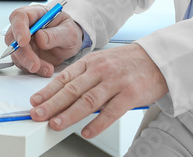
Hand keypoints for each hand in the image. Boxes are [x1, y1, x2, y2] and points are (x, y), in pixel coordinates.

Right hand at [5, 4, 83, 77]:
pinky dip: (34, 69)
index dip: (19, 28)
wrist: (68, 42)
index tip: (23, 41)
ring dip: (29, 63)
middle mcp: (25, 26)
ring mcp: (23, 42)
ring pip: (16, 53)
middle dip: (23, 53)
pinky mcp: (24, 55)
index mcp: (35, 14)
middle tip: (34, 63)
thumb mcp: (68, 31)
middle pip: (13, 37)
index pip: (20, 16)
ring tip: (47, 68)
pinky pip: (23, 64)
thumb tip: (40, 38)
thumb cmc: (67, 30)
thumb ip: (55, 34)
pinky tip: (46, 69)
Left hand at [29, 44, 168, 139]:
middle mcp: (101, 70)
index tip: (35, 102)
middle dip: (52, 104)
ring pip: (88, 100)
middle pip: (72, 89)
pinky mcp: (130, 94)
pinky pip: (111, 112)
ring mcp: (116, 82)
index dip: (48, 91)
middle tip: (37, 114)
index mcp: (91, 61)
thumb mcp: (103, 62)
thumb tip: (62, 95)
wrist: (158, 59)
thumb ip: (85, 77)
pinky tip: (87, 132)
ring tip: (55, 124)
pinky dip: (97, 123)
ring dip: (69, 114)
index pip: (65, 78)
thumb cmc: (128, 63)